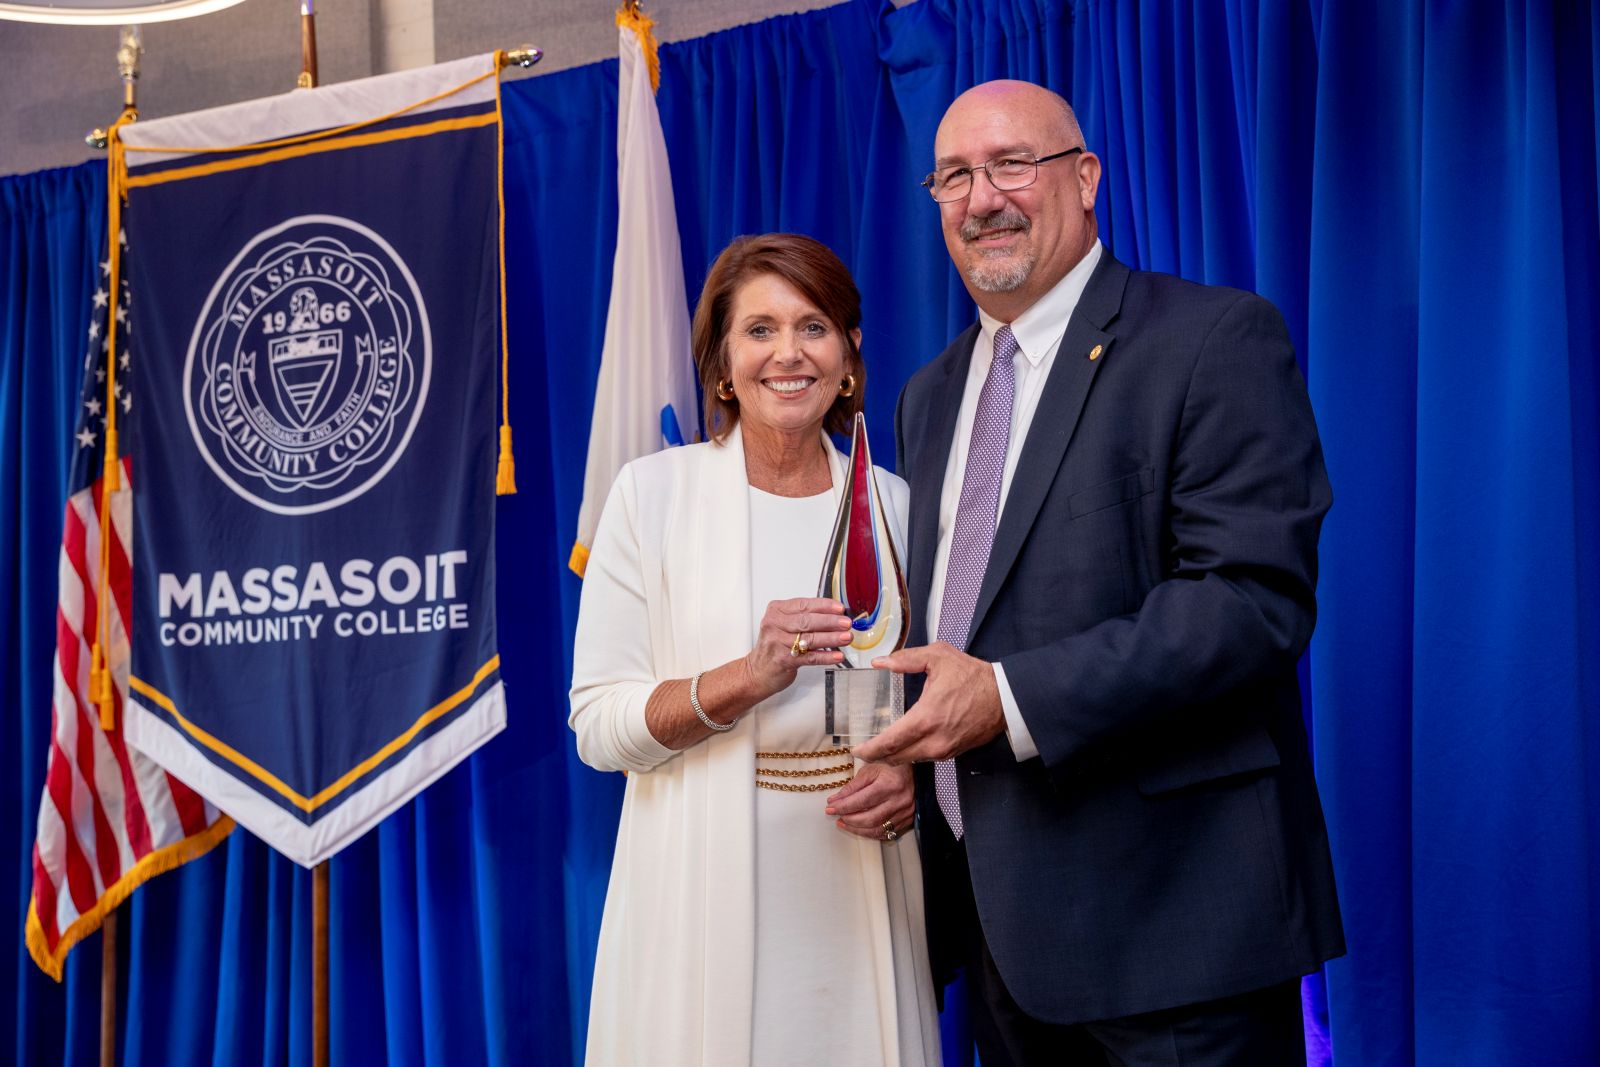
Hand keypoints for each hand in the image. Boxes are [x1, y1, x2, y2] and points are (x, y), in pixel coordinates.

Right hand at [742, 597, 852, 699]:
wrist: (757, 671)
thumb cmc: (774, 646)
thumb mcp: (783, 625)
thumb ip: (804, 618)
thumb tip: (834, 615)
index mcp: (776, 611)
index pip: (803, 605)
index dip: (824, 606)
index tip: (839, 608)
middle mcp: (775, 625)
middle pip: (807, 621)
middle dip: (830, 621)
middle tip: (846, 623)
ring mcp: (778, 643)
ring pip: (810, 639)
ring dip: (832, 638)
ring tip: (846, 637)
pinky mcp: (784, 660)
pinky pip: (810, 657)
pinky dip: (826, 656)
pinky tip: (837, 655)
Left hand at [826, 761, 913, 840]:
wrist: (917, 772)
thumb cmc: (892, 767)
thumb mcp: (871, 769)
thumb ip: (853, 786)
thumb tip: (836, 799)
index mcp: (889, 785)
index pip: (861, 801)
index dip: (843, 806)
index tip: (830, 807)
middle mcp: (898, 801)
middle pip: (869, 819)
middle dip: (849, 819)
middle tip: (836, 815)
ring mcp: (905, 813)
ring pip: (877, 829)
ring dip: (857, 829)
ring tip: (844, 823)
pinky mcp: (907, 820)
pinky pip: (886, 833)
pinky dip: (870, 833)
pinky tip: (860, 828)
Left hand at [852, 643, 1005, 764]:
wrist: (1005, 697)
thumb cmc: (973, 676)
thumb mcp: (938, 657)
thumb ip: (905, 659)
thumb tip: (880, 662)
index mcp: (926, 719)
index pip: (889, 743)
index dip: (869, 750)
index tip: (855, 749)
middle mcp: (934, 741)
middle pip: (896, 758)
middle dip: (877, 757)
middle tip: (863, 750)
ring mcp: (945, 750)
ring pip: (910, 761)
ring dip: (893, 757)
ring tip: (879, 748)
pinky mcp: (953, 753)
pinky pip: (925, 758)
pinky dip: (910, 755)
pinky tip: (903, 745)